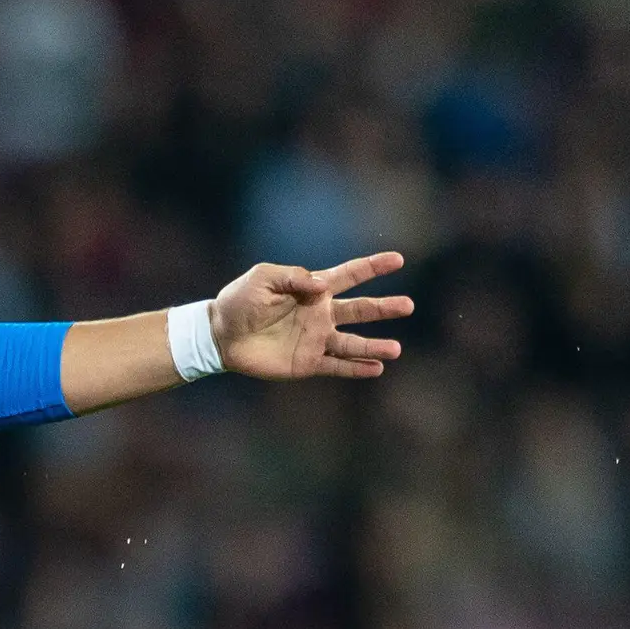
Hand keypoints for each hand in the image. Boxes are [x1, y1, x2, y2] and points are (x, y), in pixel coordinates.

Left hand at [211, 253, 413, 381]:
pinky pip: (336, 366)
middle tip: (408, 305)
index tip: (398, 259)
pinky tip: (375, 369)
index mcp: (313, 290)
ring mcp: (316, 340)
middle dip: (384, 308)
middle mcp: (321, 315)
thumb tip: (323, 286)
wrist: (221, 334)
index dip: (373, 267)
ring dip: (374, 347)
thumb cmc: (240, 301)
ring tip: (395, 349)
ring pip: (353, 343)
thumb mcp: (262, 278)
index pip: (350, 275)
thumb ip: (293, 278)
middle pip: (360, 310)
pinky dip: (356, 368)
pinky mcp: (307, 362)